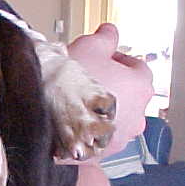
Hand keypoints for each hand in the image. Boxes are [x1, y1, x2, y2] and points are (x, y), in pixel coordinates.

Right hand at [68, 24, 153, 156]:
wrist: (44, 115)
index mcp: (140, 86)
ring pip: (115, 119)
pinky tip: (74, 121)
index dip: (118, 59)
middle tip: (90, 80)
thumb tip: (110, 32)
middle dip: (113, 87)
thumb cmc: (70, 82)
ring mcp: (122, 137)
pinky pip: (101, 139)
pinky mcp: (104, 153)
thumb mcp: (90, 46)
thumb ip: (106, 37)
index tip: (104, 59)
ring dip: (103, 111)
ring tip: (79, 103)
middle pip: (129, 95)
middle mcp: (138, 114)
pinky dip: (92, 131)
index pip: (137, 67)